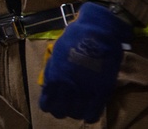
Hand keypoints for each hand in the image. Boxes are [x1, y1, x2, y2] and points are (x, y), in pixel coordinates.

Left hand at [38, 1, 132, 122]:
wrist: (98, 31)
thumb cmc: (75, 37)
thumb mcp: (56, 53)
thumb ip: (52, 70)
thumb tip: (49, 84)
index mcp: (54, 77)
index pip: (46, 104)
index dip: (49, 105)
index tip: (53, 102)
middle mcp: (67, 87)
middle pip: (60, 112)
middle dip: (62, 110)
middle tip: (67, 105)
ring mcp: (85, 91)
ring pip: (76, 115)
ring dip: (76, 112)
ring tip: (79, 106)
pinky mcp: (101, 92)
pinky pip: (93, 114)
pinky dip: (90, 116)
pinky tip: (89, 111)